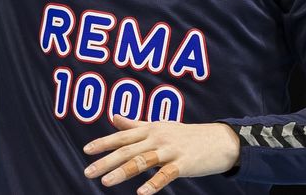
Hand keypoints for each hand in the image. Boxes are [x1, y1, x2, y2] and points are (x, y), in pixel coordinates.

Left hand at [83, 115, 239, 194]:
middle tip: (88, 172)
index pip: (122, 136)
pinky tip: (141, 193)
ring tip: (105, 182)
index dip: (104, 143)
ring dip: (123, 171)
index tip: (86, 151)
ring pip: (142, 161)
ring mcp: (170, 150)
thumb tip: (114, 117)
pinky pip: (165, 175)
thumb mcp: (160, 126)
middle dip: (106, 160)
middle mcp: (157, 138)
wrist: (219, 141)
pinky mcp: (183, 164)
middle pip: (127, 149)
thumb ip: (135, 124)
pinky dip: (153, 184)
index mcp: (150, 129)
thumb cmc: (186, 135)